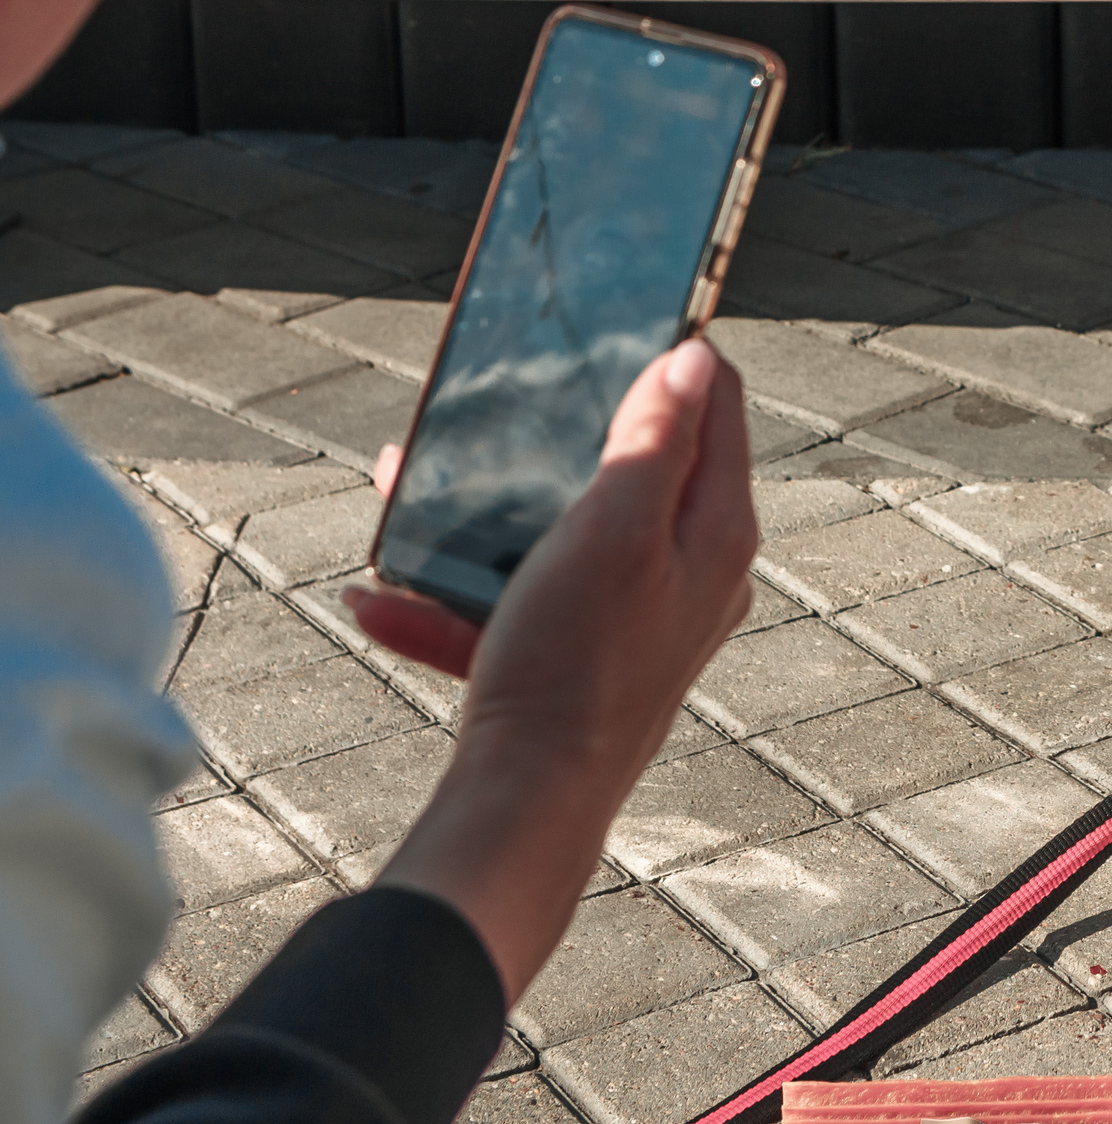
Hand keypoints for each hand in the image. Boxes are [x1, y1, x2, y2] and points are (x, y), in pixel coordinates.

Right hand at [368, 339, 758, 999]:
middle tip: (492, 408)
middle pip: (632, 468)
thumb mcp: (613, 530)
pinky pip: (515, 606)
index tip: (616, 319)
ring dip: (481, 515)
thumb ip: (656, 441)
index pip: (718, 409)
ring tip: (405, 493)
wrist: (526, 803)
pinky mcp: (581, 659)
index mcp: (715, 531)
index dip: (673, 356)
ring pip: (558, 535)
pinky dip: (453, 599)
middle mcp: (691, 573)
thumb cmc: (572, 662)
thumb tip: (694, 358)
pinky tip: (382, 601)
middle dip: (549, 438)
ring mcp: (636, 619)